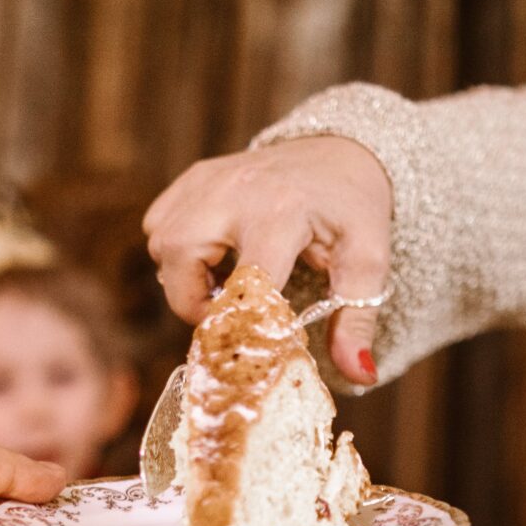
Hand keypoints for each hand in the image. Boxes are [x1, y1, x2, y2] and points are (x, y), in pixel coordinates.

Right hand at [143, 135, 394, 383]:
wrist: (339, 152)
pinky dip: (175, 252)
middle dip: (193, 302)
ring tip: (225, 285)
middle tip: (229, 314)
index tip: (253, 347)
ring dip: (183, 277)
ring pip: (161, 244)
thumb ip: (358, 319)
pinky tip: (212, 257)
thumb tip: (360, 374)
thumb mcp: (367, 261)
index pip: (244, 282)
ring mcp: (208, 179)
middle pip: (179, 259)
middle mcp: (235, 190)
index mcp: (282, 212)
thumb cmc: (352, 209)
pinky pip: (158, 224)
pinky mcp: (193, 177)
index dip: (240, 324)